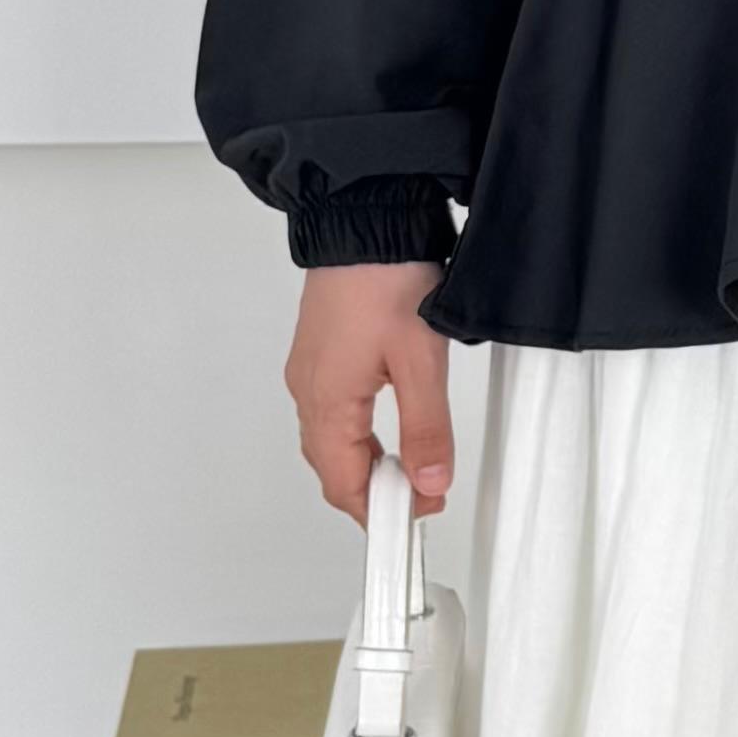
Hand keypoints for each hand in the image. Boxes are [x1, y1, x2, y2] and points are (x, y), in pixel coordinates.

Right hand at [286, 260, 453, 523]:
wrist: (365, 217)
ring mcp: (310, 371)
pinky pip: (332, 414)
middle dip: (373, 494)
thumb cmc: (384, 277)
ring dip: (367, 465)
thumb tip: (429, 482)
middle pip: (332, 469)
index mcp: (326, 401)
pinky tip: (389, 432)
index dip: (379, 512)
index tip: (416, 519)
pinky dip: (358, 437)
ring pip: (331, 442)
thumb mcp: (421, 361)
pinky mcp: (320, 353)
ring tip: (413, 470)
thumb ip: (427, 429)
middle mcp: (308, 390)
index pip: (343, 484)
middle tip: (421, 499)